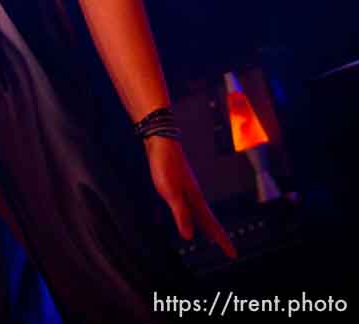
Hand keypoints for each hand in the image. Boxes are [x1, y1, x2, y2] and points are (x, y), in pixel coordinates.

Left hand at [144, 135, 236, 259]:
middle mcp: (194, 194)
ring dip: (206, 226)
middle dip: (217, 235)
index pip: (211, 224)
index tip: (234, 254)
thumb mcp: (170, 191)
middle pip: (208, 220)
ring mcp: (187, 188)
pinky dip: (193, 216)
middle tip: (227, 250)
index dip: (222, 240)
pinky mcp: (178, 183)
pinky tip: (188, 215)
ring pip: (199, 212)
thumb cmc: (165, 163)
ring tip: (211, 238)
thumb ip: (180, 213)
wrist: (160, 139)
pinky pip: (190, 205)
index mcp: (195, 198)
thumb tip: (188, 236)